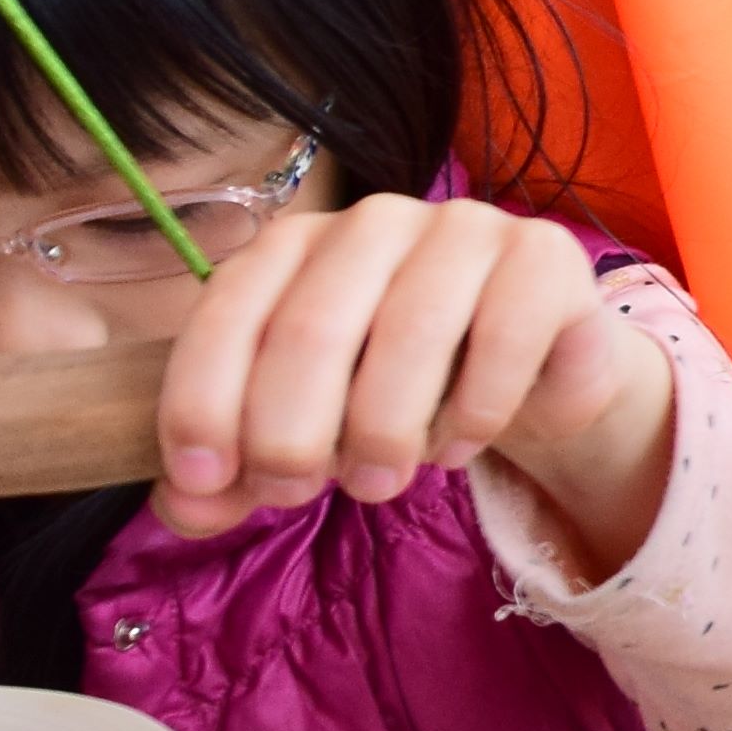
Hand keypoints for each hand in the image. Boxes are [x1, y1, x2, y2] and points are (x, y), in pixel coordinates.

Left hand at [152, 196, 674, 568]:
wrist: (534, 371)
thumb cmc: (400, 390)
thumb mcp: (309, 431)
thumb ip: (240, 468)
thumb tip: (186, 508)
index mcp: (296, 245)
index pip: (230, 312)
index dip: (203, 400)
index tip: (206, 480)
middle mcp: (374, 222)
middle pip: (312, 328)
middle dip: (290, 430)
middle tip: (294, 494)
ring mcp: (465, 229)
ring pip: (409, 332)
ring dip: (383, 431)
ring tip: (376, 485)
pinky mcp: (546, 257)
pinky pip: (502, 340)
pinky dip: (472, 413)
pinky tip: (458, 446)